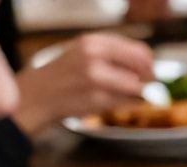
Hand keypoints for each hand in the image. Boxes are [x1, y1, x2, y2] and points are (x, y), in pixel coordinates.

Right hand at [13, 32, 153, 133]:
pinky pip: (126, 103)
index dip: (149, 63)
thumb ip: (114, 55)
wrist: (37, 96)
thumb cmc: (64, 76)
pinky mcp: (96, 98)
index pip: (139, 50)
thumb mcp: (85, 53)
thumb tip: (149, 65)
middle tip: (143, 85)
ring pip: (136, 87)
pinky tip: (109, 102)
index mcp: (94, 41)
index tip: (148, 72)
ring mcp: (95, 77)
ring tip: (117, 94)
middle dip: (147, 78)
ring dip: (134, 94)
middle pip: (142, 67)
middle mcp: (94, 55)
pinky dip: (125, 104)